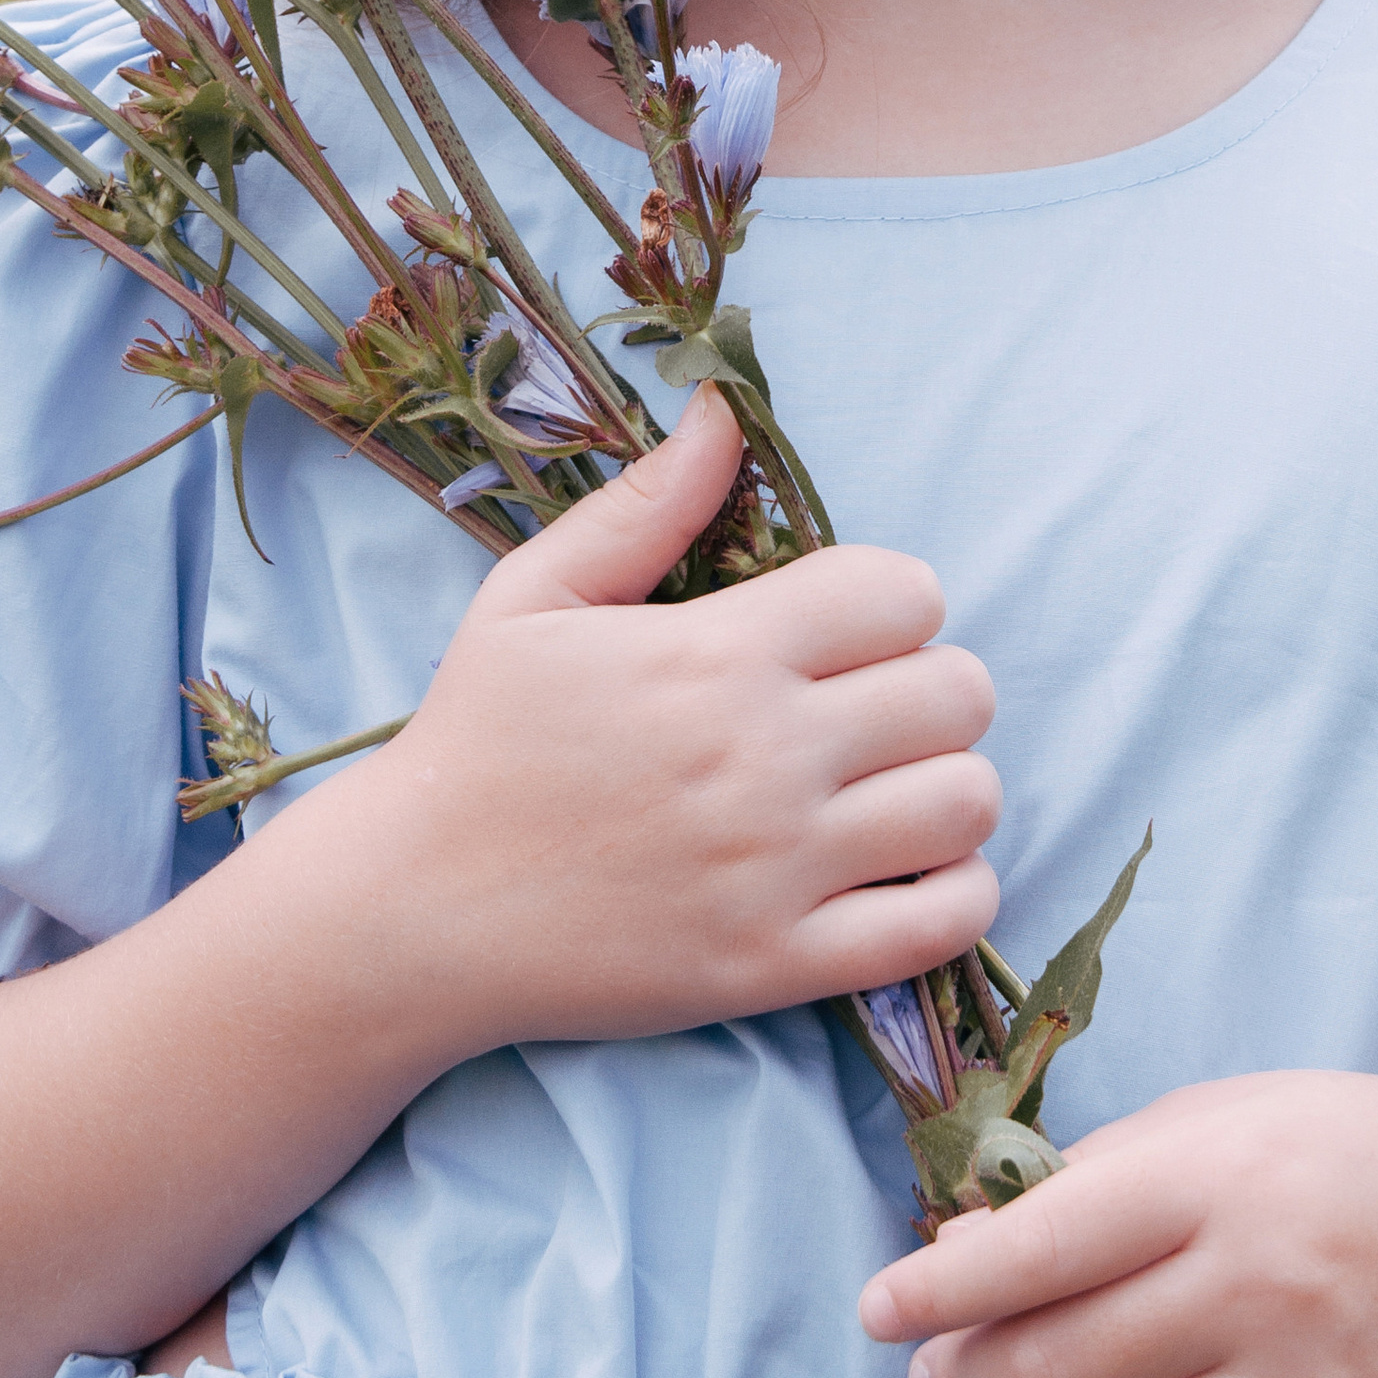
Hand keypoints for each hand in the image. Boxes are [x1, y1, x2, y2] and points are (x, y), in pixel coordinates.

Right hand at [372, 388, 1001, 1048]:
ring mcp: (778, 868)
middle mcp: (764, 755)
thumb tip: (724, 411)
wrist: (409, 909)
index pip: (904, 591)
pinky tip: (902, 870)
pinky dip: (954, 891)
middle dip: (932, 686)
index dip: (893, 601)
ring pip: (968, 800)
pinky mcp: (778, 966)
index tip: (850, 631)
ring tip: (889, 788)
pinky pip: (944, 922)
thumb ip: (645, 505)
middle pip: (958, 691)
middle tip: (874, 710)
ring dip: (947, 785)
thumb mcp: (534, 596)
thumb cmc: (475, 739)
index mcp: (716, 652)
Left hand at [856, 1073, 1377, 1377]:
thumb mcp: (1228, 1113)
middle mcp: (1261, 1292)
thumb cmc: (1350, 1154)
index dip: (938, 1289)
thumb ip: (1101, 1174)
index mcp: (1223, 1179)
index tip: (878, 1309)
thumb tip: (966, 1251)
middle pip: (1060, 1367)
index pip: (1042, 1247)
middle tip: (934, 1375)